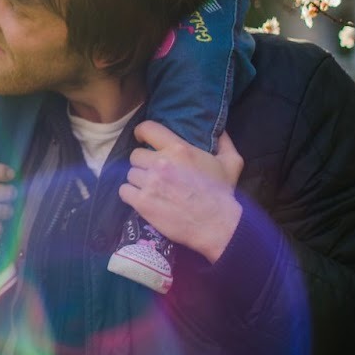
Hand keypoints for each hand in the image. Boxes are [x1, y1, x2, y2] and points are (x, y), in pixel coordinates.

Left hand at [119, 121, 244, 262]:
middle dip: (143, 163)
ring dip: (139, 180)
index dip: (142, 133)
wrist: (217, 225)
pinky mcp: (142, 202)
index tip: (142, 139)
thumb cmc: (222, 194)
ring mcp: (150, 183)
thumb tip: (220, 130)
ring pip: (130, 174)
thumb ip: (224, 142)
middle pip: (136, 156)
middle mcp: (161, 162)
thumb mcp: (230, 163)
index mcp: (179, 149)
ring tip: (151, 188)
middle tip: (154, 172)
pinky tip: (142, 199)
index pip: (147, 129)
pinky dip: (130, 194)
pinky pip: (124, 191)